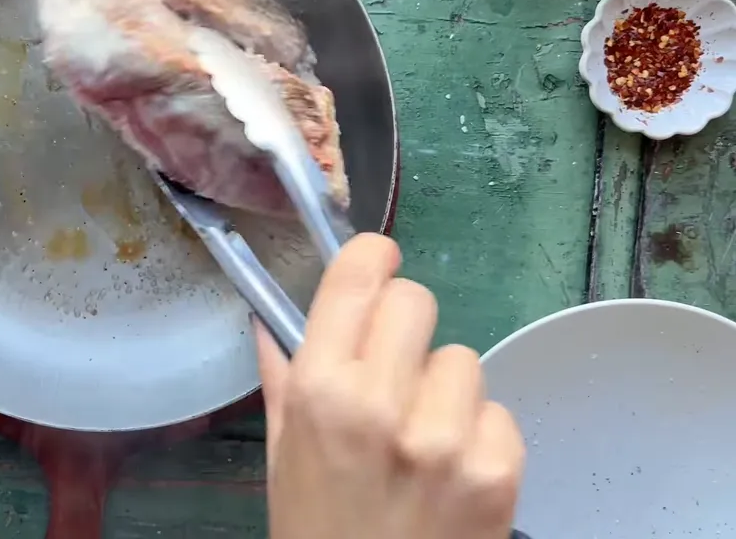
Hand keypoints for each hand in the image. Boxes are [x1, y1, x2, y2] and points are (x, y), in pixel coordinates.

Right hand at [256, 233, 524, 538]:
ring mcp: (445, 435)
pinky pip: (499, 409)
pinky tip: (452, 471)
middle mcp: (381, 401)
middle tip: (394, 370)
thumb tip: (270, 316)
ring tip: (421, 439)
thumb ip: (282, 377)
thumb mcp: (281, 455)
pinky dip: (480, 434)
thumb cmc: (316, 528)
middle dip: (405, 326)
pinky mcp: (498, 468)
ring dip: (444, 389)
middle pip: (417, 299)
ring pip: (462, 357)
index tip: (378, 266)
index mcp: (318, 390)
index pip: (361, 274)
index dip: (373, 258)